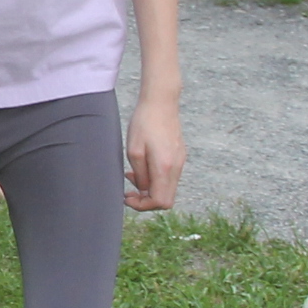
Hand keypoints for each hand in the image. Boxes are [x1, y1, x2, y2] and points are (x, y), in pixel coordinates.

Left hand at [124, 92, 184, 211]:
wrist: (161, 102)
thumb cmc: (144, 123)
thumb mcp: (134, 151)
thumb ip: (139, 174)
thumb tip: (143, 190)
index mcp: (165, 167)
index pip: (159, 201)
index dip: (142, 205)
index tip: (127, 197)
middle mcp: (176, 167)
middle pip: (166, 200)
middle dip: (146, 201)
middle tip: (129, 192)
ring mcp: (180, 162)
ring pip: (167, 189)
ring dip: (149, 189)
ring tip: (131, 176)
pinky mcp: (179, 156)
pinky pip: (168, 177)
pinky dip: (155, 179)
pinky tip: (141, 167)